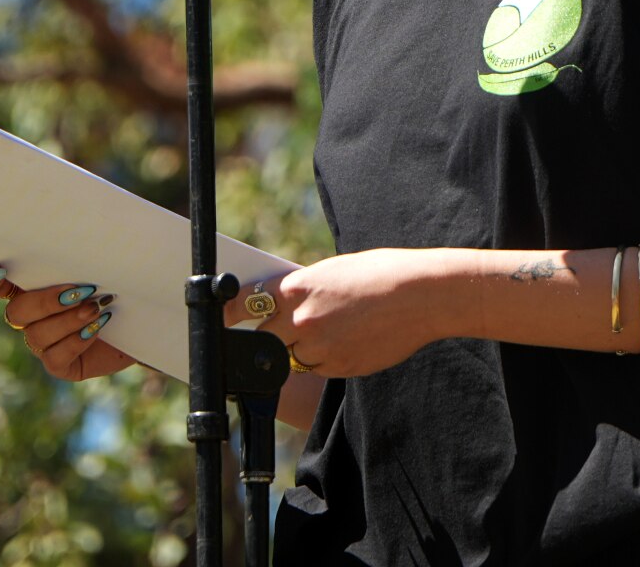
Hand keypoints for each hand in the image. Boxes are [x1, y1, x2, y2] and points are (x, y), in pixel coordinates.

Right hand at [0, 263, 143, 382]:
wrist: (144, 317)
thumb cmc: (118, 279)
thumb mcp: (101, 260)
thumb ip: (81, 250)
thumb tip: (82, 232)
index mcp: (29, 284)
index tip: (0, 271)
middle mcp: (29, 315)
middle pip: (16, 312)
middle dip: (45, 301)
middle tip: (80, 291)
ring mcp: (42, 341)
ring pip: (36, 335)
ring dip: (67, 320)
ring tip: (96, 308)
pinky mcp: (60, 364)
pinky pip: (54, 357)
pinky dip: (76, 341)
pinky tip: (96, 328)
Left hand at [223, 249, 456, 379]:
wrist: (420, 295)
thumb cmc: (379, 273)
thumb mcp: (332, 271)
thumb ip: (303, 290)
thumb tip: (283, 303)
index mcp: (296, 287)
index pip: (245, 306)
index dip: (229, 315)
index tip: (220, 321)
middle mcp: (301, 319)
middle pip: (266, 338)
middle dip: (273, 335)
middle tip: (287, 328)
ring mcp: (319, 347)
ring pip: (293, 357)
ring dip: (303, 348)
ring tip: (333, 329)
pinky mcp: (339, 367)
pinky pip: (319, 367)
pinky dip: (325, 359)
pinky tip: (348, 340)